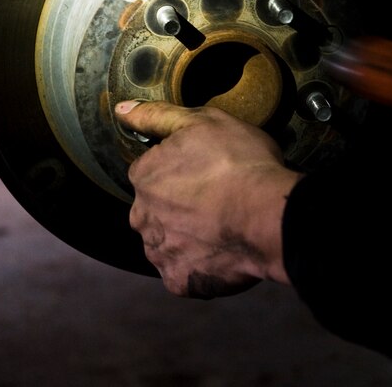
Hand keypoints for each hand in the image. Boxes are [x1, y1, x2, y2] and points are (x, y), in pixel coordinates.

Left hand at [114, 100, 302, 298]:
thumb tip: (123, 110)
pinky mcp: (179, 280)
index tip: (207, 170)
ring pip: (169, 242)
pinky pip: (186, 272)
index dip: (182, 170)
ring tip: (225, 225)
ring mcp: (159, 252)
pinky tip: (224, 249)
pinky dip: (201, 264)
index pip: (152, 171)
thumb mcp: (203, 121)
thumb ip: (157, 115)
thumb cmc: (240, 164)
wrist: (269, 214)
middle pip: (157, 209)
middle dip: (181, 206)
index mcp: (144, 176)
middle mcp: (142, 216)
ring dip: (190, 236)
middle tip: (219, 198)